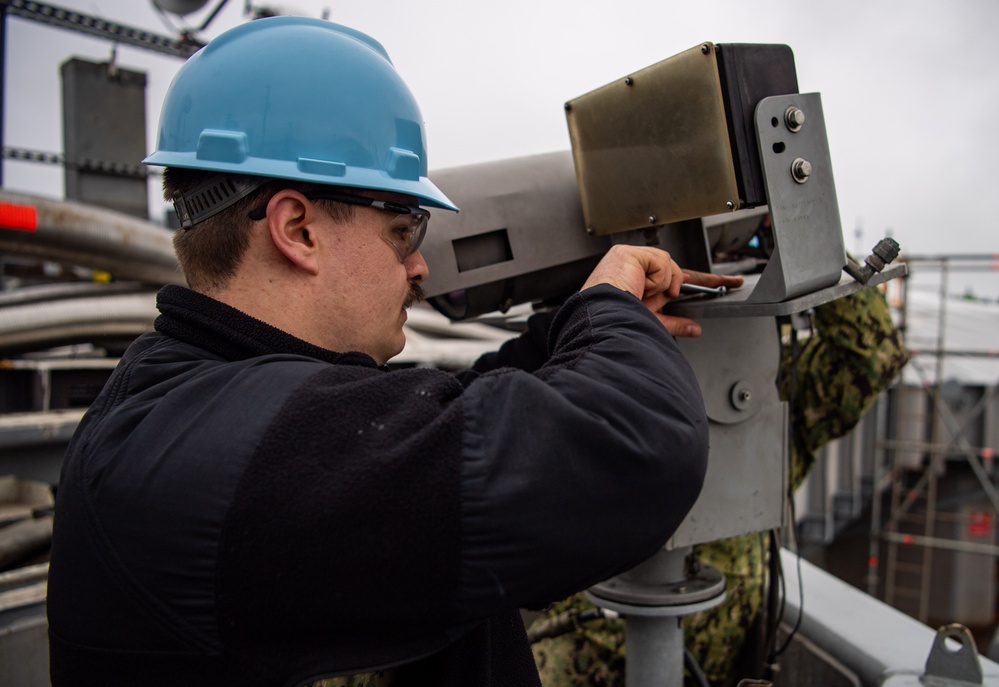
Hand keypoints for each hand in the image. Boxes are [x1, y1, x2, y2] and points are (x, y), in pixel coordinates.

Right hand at [580, 246, 743, 337]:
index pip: (675, 284)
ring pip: (671, 268)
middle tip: (734, 282)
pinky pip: (662, 262)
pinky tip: (641, 284)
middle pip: (680, 271)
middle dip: (708, 279)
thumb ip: (674, 323)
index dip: (699, 285)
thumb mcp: (651, 322)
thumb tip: (694, 328)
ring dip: (664, 285)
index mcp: (640, 291)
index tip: (722, 285)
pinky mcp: (632, 254)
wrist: (598, 317)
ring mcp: (634, 262)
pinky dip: (657, 277)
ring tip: (644, 295)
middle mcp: (638, 275)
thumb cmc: (612, 322)